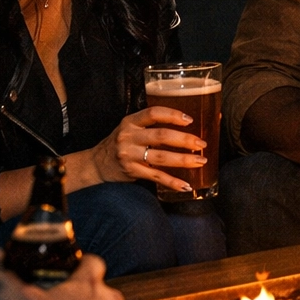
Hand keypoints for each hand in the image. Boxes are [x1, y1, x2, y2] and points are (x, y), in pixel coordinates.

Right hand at [91, 107, 207, 193]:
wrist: (97, 163)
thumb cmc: (121, 142)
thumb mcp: (131, 128)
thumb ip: (152, 125)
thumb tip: (187, 123)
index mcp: (130, 121)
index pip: (153, 113)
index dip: (172, 115)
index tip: (190, 119)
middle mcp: (129, 137)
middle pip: (161, 136)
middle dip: (185, 140)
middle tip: (202, 143)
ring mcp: (129, 155)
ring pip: (161, 157)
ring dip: (184, 160)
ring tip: (200, 161)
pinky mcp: (132, 172)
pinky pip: (156, 176)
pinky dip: (172, 182)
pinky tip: (186, 185)